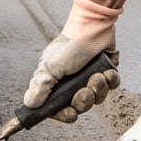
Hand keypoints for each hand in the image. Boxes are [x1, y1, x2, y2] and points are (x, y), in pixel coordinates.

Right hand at [24, 0, 120, 116]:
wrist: (93, 26)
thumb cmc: (69, 45)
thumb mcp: (50, 67)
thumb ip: (40, 88)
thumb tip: (30, 104)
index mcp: (56, 82)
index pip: (57, 108)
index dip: (64, 114)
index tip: (70, 113)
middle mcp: (72, 82)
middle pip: (79, 106)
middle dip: (84, 101)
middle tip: (85, 90)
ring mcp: (89, 77)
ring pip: (96, 98)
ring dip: (98, 89)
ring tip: (97, 76)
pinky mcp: (105, 72)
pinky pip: (110, 87)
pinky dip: (110, 81)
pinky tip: (107, 72)